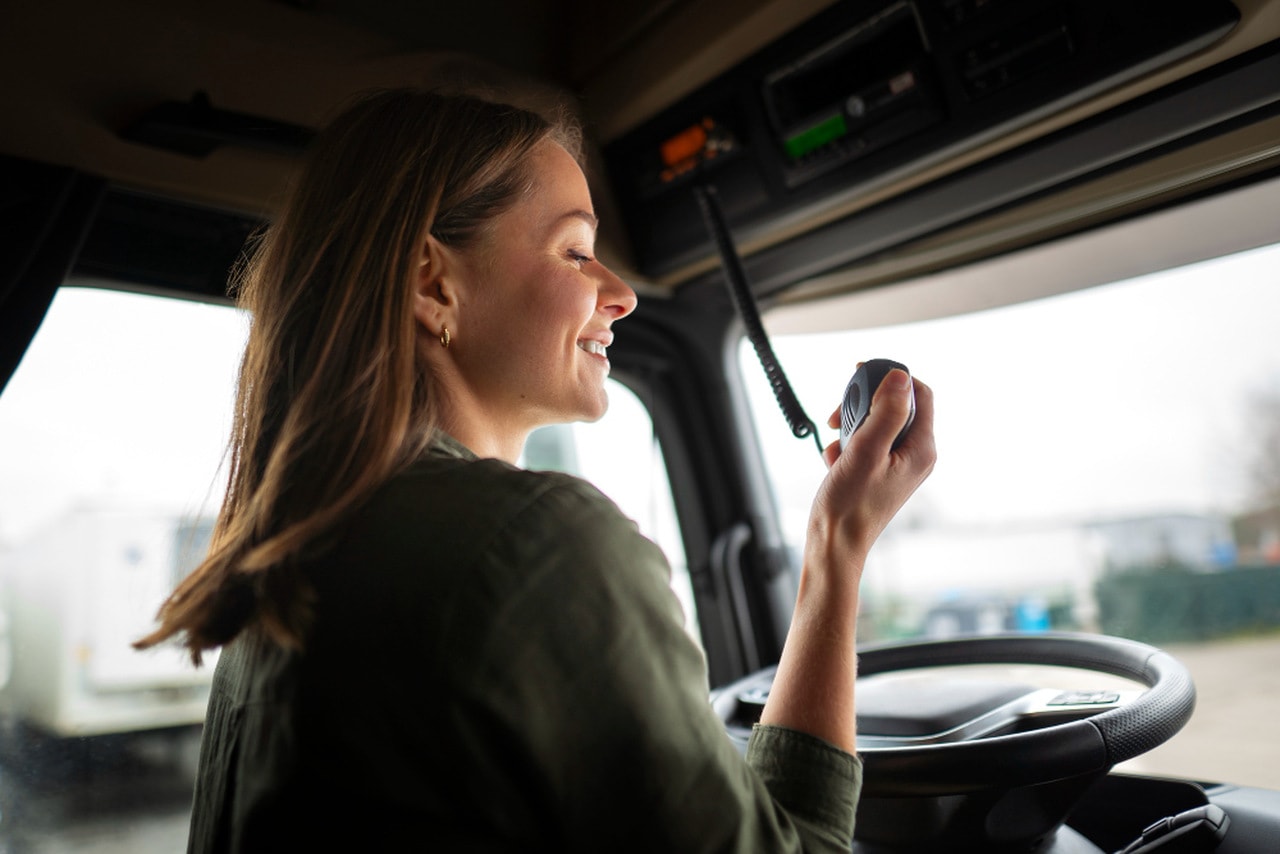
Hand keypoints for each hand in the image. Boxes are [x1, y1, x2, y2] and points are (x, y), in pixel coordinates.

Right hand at [806, 369, 935, 577]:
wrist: (835, 543)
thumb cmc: (850, 505)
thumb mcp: (866, 451)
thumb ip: (886, 413)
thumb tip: (900, 377)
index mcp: (921, 449)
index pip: (919, 394)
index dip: (891, 378)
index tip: (861, 374)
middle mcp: (915, 455)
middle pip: (895, 406)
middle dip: (863, 404)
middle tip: (838, 414)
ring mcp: (897, 464)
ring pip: (876, 424)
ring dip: (851, 427)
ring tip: (835, 445)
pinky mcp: (879, 472)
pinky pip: (865, 444)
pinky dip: (846, 446)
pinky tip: (834, 462)